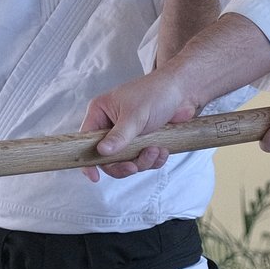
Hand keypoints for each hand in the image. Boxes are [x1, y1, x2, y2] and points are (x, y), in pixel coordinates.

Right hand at [79, 71, 199, 180]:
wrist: (183, 91)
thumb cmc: (157, 92)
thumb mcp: (135, 114)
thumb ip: (119, 135)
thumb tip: (102, 151)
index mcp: (101, 112)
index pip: (86, 140)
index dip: (88, 160)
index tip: (94, 176)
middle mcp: (110, 125)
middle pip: (107, 158)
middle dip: (124, 164)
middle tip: (135, 166)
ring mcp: (127, 136)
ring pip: (126, 162)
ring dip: (143, 161)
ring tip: (156, 149)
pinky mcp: (142, 143)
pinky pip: (142, 161)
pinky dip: (153, 160)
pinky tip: (162, 150)